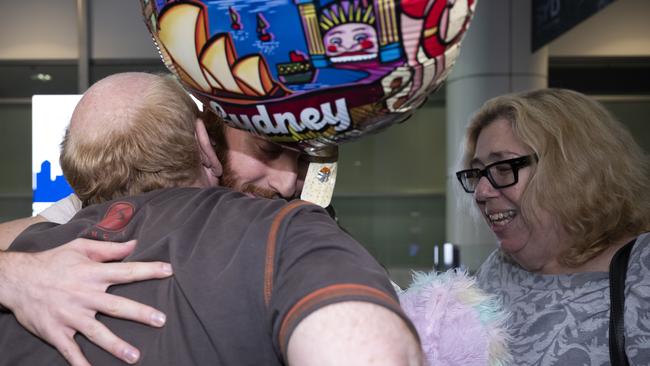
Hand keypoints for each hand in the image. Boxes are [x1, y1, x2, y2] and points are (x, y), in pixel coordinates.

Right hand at [0, 239, 172, 365]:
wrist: (17, 279)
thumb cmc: (52, 261)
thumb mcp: (80, 248)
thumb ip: (109, 249)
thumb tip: (135, 243)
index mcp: (92, 274)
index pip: (126, 271)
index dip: (149, 270)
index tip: (169, 271)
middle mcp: (84, 295)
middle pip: (116, 306)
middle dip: (140, 314)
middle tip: (161, 320)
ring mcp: (70, 316)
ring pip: (96, 332)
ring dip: (116, 345)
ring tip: (135, 356)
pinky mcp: (55, 331)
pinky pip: (70, 351)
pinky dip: (80, 363)